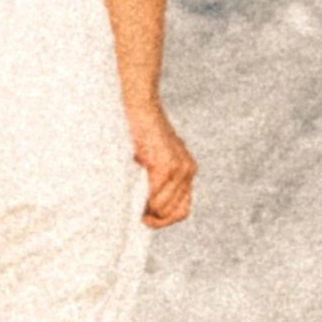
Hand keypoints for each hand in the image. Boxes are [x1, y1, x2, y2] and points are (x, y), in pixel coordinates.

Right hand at [127, 96, 195, 228]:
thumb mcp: (153, 156)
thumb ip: (155, 179)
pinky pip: (157, 197)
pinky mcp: (166, 165)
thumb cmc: (137, 129)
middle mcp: (187, 169)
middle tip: (138, 213)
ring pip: (165, 208)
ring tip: (133, 201)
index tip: (147, 218)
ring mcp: (179, 168)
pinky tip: (134, 192)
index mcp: (185, 168)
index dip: (164, 219)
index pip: (182, 209)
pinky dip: (145, 201)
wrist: (138, 103)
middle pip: (176, 212)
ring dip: (148, 209)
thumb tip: (145, 209)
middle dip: (156, 218)